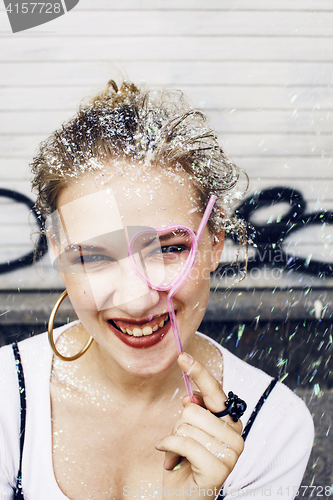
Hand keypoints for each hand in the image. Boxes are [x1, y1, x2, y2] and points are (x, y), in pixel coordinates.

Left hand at [155, 352, 243, 498]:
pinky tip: (171, 462)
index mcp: (229, 423)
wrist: (183, 499)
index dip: (199, 372)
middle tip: (180, 442)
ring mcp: (230, 453)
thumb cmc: (185, 462)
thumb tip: (190, 398)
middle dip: (178, 424)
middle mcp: (236, 436)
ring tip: (178, 456)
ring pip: (187, 425)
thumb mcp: (188, 431)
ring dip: (174, 440)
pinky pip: (183, 442)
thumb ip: (194, 412)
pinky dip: (169, 449)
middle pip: (194, 409)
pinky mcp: (219, 468)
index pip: (215, 392)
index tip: (182, 356)